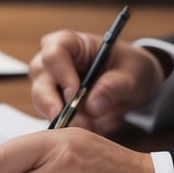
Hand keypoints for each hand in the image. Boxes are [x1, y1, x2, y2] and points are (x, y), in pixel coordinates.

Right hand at [29, 30, 164, 135]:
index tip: (74, 94)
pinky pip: (53, 118)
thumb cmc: (131, 68)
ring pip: (42, 102)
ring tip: (89, 127)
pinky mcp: (55, 106)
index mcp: (72, 43)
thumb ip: (113, 87)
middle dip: (51, 102)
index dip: (61, 72)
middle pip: (40, 79)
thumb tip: (93, 106)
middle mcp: (54, 63)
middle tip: (68, 121)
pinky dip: (69, 127)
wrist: (133, 86)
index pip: (54, 52)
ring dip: (63, 118)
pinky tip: (89, 128)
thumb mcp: (132, 74)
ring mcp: (51, 85)